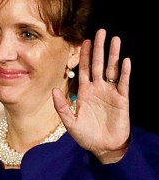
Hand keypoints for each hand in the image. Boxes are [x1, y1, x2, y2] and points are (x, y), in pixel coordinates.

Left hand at [53, 29, 130, 163]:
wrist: (103, 147)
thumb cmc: (86, 136)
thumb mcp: (69, 122)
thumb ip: (62, 106)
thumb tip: (54, 90)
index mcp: (84, 92)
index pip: (83, 69)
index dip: (84, 55)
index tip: (84, 41)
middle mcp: (97, 89)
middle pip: (98, 64)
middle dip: (99, 49)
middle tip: (101, 32)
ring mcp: (110, 93)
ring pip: (112, 69)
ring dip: (113, 55)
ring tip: (115, 39)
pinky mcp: (122, 99)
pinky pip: (123, 83)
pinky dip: (125, 72)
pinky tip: (125, 61)